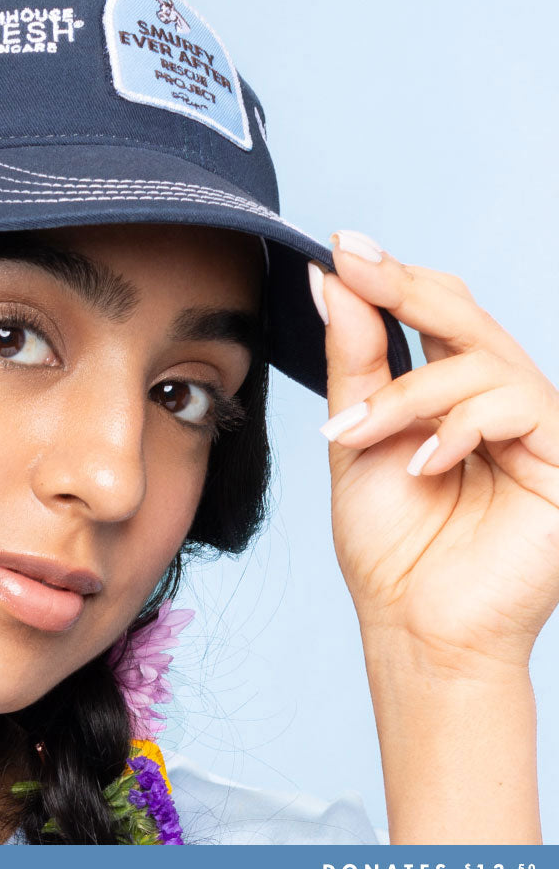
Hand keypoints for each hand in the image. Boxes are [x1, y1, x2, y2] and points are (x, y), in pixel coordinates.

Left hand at [312, 230, 558, 673]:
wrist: (413, 621)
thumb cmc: (386, 538)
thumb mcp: (355, 435)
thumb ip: (355, 361)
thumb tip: (333, 282)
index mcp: (452, 393)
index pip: (433, 315)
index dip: (391, 278)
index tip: (340, 247)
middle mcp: (498, 400)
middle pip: (465, 316)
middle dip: (404, 288)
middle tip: (354, 263)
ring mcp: (535, 426)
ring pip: (480, 361)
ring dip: (408, 393)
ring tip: (356, 435)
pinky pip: (516, 406)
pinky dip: (456, 427)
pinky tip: (420, 462)